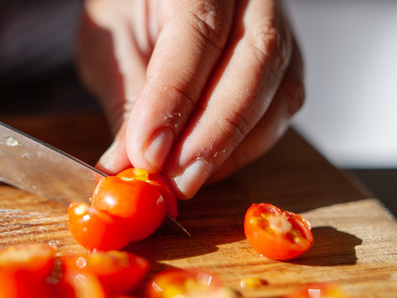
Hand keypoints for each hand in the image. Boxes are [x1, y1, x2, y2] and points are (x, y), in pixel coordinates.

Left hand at [78, 0, 303, 198]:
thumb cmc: (129, 7)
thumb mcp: (109, 40)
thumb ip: (125, 98)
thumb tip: (125, 167)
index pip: (199, 34)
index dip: (174, 99)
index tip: (147, 154)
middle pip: (255, 61)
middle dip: (214, 133)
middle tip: (176, 180)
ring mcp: (278, 26)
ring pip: (279, 92)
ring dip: (232, 148)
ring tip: (185, 180)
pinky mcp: (287, 62)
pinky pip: (281, 108)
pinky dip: (246, 147)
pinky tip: (209, 166)